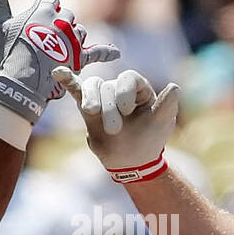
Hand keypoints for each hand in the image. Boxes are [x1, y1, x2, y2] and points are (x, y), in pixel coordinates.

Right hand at [0, 0, 118, 123]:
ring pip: (80, 31)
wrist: (21, 82)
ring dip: (73, 38)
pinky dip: (107, 52)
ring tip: (59, 51)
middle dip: (59, 25)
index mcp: (44, 10)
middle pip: (67, 15)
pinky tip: (116, 52)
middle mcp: (62, 21)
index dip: (45, 10)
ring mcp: (74, 39)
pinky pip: (97, 52)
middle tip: (46, 42)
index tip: (37, 24)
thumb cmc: (8, 53)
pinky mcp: (81, 58)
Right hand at [51, 66, 180, 183]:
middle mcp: (119, 89)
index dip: (125, 91)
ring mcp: (103, 97)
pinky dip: (68, 80)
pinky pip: (76, 90)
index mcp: (139, 89)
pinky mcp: (87, 107)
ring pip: (92, 88)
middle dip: (109, 107)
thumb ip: (168, 105)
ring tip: (92, 113)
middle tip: (114, 130)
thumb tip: (174, 87)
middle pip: (109, 86)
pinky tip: (58, 72)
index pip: (128, 78)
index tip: (126, 111)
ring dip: (91, 99)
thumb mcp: (162, 124)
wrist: (131, 162)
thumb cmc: (149, 141)